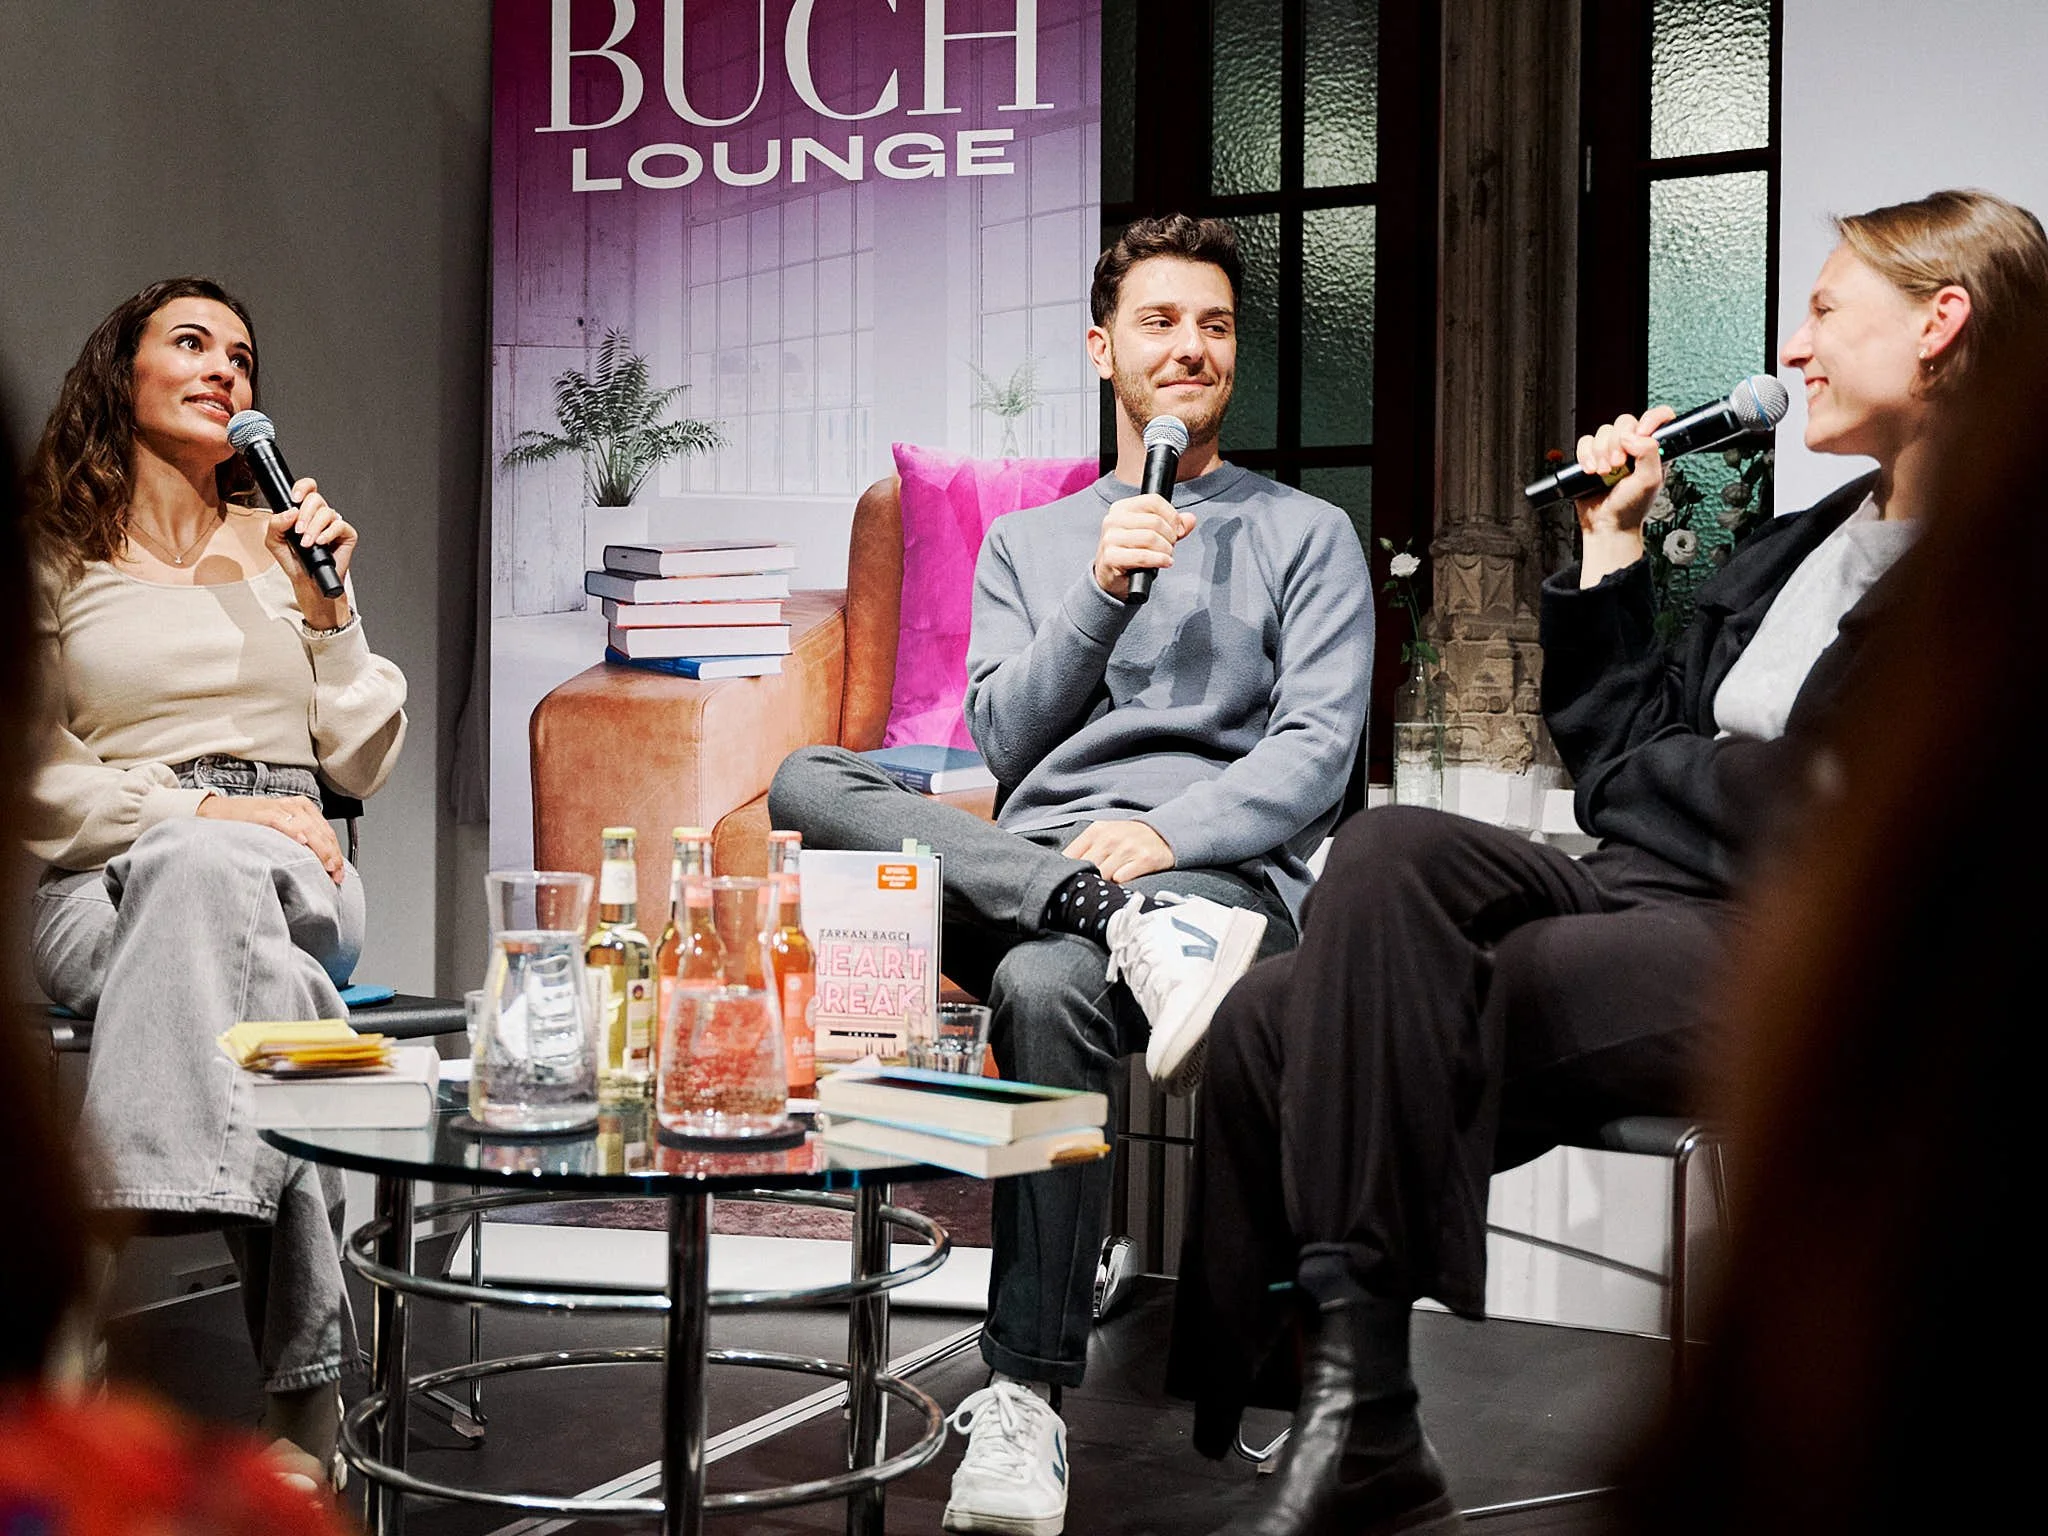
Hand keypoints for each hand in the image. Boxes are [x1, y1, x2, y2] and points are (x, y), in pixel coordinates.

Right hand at [197, 793, 345, 884]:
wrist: (216, 812)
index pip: (327, 832)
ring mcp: (278, 807)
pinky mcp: (261, 812)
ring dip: (319, 848)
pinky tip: (302, 842)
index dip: (336, 854)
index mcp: (303, 809)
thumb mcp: (281, 832)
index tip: (339, 874)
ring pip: (308, 827)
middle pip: (321, 832)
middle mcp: (294, 806)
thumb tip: (319, 866)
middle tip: (335, 875)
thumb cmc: (249, 824)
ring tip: (326, 865)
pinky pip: (281, 821)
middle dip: (331, 856)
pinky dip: (293, 831)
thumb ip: (299, 843)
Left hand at [263, 478, 355, 626]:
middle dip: (305, 514)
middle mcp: (320, 515)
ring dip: (314, 528)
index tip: (294, 498)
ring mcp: (334, 524)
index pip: (307, 489)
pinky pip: (339, 525)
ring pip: (327, 512)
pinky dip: (328, 533)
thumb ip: (275, 524)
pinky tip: (321, 543)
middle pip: (316, 498)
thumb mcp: (274, 541)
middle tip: (299, 531)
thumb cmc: (293, 561)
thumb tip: (290, 512)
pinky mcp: (346, 534)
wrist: (307, 582)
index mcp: (304, 512)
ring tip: (307, 543)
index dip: (302, 487)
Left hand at [1062, 819, 1174, 883]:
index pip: (1070, 856)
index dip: (1065, 872)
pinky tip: (1120, 885)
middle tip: (1085, 890)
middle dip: (1084, 880)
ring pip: (1103, 876)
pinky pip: (1123, 879)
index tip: (1064, 883)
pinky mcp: (1144, 860)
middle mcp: (1110, 838)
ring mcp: (1127, 849)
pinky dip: (1119, 885)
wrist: (1162, 834)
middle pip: (1086, 868)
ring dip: (1102, 884)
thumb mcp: (1103, 834)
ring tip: (1104, 887)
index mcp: (1096, 831)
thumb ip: (1082, 849)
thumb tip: (1060, 869)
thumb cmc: (1127, 838)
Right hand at [1093, 492, 1194, 600]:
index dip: (1172, 516)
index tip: (1178, 530)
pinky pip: (1143, 556)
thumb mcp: (1153, 534)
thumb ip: (1172, 525)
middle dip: (1170, 536)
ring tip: (1167, 556)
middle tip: (1170, 547)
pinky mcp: (1110, 557)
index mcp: (1122, 507)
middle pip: (1154, 521)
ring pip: (1150, 537)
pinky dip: (1159, 560)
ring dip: (1166, 550)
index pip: (1154, 501)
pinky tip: (1165, 563)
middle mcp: (1113, 520)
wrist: (1111, 577)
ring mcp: (1110, 538)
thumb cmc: (1132, 552)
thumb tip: (1190, 519)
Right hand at [1572, 406, 1675, 535]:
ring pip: (1603, 431)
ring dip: (1600, 453)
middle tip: (1618, 465)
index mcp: (1653, 450)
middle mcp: (1633, 447)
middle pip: (1625, 422)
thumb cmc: (1631, 508)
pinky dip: (1585, 455)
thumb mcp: (1650, 480)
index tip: (1641, 434)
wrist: (1607, 525)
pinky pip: (1585, 442)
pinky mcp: (1591, 456)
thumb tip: (1632, 435)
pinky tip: (1591, 471)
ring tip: (1604, 473)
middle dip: (1617, 444)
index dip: (1650, 420)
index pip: (1659, 418)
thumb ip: (1649, 452)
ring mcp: (1611, 451)